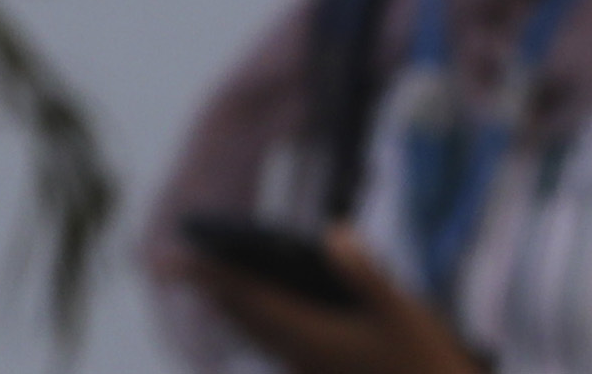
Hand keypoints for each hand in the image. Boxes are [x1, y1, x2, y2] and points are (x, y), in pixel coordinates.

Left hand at [183, 226, 482, 373]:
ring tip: (206, 284)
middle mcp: (299, 355)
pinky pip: (277, 345)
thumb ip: (366, 273)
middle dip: (208, 287)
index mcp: (307, 336)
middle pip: (242, 316)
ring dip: (230, 307)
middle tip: (166, 264)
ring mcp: (309, 368)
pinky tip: (260, 314)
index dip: (207, 274)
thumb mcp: (403, 316)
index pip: (245, 298)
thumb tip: (333, 231)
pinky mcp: (323, 372)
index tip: (171, 257)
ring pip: (257, 334)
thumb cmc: (425, 364)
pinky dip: (258, 323)